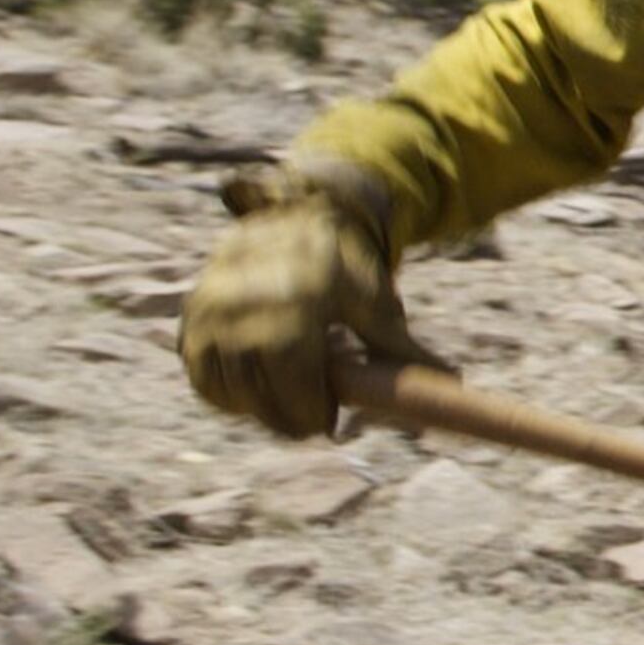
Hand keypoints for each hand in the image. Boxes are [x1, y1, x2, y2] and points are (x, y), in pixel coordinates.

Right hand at [178, 160, 428, 439]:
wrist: (291, 219)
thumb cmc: (344, 266)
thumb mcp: (375, 301)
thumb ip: (401, 347)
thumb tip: (452, 380)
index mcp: (295, 294)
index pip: (291, 367)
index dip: (306, 405)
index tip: (326, 424)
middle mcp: (243, 300)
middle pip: (255, 384)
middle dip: (284, 416)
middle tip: (310, 425)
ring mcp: (210, 310)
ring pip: (225, 385)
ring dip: (255, 408)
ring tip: (287, 405)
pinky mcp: (191, 319)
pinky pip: (201, 375)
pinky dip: (226, 394)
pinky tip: (256, 394)